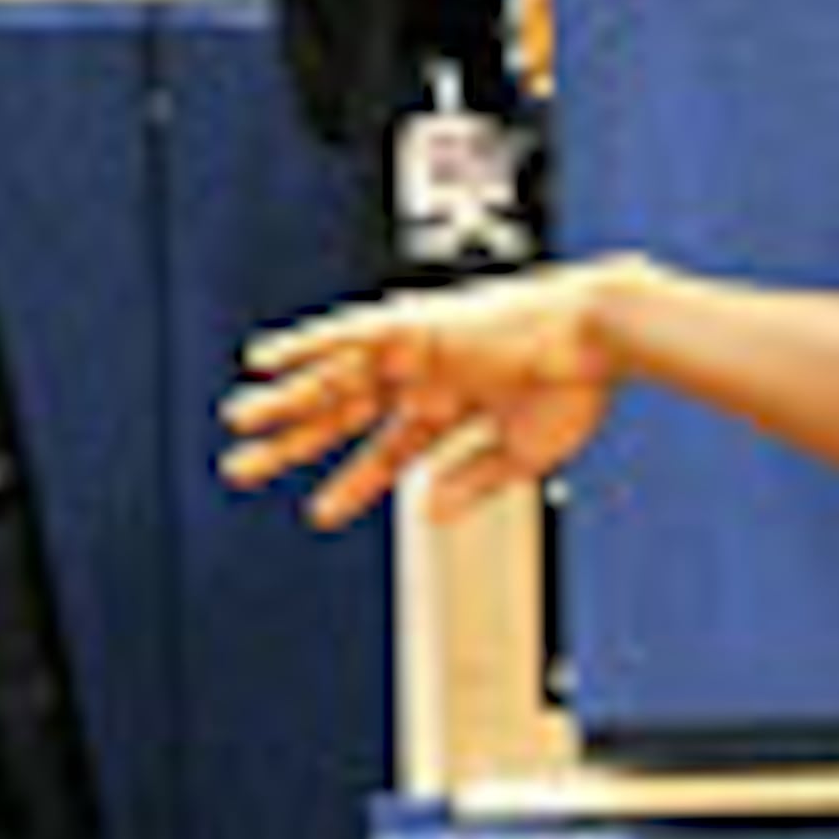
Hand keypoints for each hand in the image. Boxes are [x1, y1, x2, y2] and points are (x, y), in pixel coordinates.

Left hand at [223, 267, 623, 527]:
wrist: (602, 337)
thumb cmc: (579, 387)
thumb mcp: (523, 452)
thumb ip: (473, 480)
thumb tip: (426, 513)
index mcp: (457, 401)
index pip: (391, 447)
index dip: (356, 482)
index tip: (319, 512)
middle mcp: (428, 372)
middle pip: (345, 412)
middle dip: (295, 441)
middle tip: (242, 466)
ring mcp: (418, 347)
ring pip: (334, 377)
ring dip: (284, 399)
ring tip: (237, 422)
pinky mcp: (414, 325)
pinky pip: (343, 335)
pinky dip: (303, 346)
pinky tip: (261, 361)